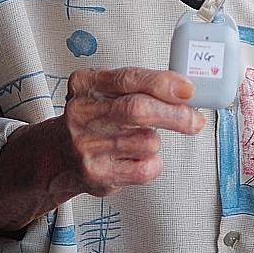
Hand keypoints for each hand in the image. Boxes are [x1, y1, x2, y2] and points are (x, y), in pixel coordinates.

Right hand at [56, 66, 205, 196]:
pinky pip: (145, 168)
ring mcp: (87, 145)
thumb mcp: (106, 91)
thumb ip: (140, 86)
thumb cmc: (93, 118)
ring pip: (147, 140)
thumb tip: (184, 91)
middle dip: (174, 115)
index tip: (187, 89)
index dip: (163, 83)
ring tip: (139, 139)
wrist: (59, 155)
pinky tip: (136, 157)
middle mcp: (82, 113)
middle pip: (138, 110)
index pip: (129, 79)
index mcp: (85, 84)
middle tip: (194, 120)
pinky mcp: (97, 174)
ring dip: (154, 140)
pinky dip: (151, 163)